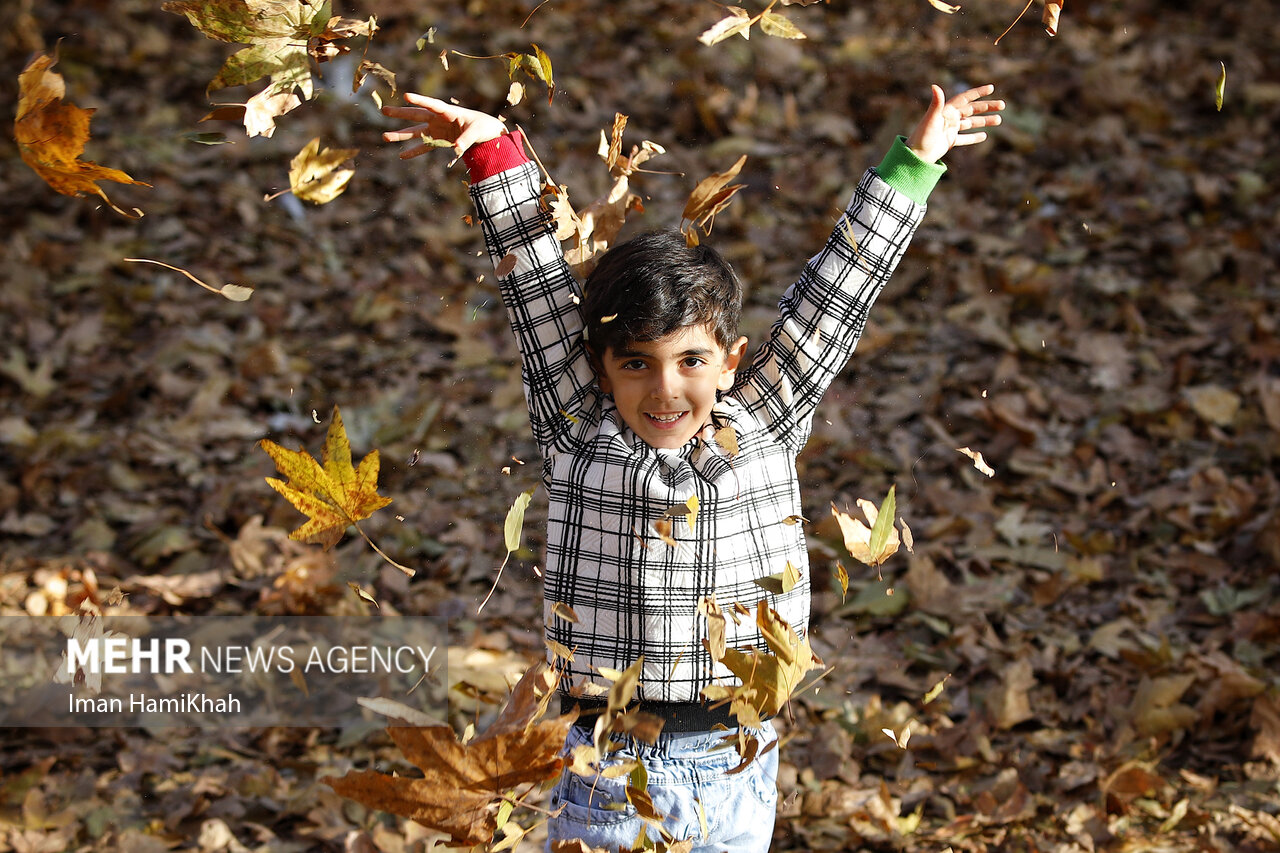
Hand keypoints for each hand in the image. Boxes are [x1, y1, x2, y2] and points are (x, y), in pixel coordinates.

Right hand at [381, 94, 507, 158]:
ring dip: (401, 135)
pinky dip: (414, 151)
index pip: (433, 105)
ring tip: (385, 136)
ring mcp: (438, 130)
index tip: (406, 96)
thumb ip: (466, 139)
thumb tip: (456, 149)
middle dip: (401, 113)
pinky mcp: (440, 140)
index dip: (421, 101)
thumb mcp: (477, 132)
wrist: (487, 134)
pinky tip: (402, 156)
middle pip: (417, 115)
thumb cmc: (483, 127)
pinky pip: (424, 146)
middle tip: (384, 110)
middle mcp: (440, 119)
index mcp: (450, 112)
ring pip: (416, 131)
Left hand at [905, 84, 1004, 163]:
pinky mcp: (949, 141)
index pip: (965, 99)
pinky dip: (974, 137)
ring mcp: (950, 130)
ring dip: (984, 121)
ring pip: (970, 123)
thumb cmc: (923, 136)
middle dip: (987, 107)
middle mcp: (949, 118)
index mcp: (946, 111)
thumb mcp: (931, 119)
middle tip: (1002, 105)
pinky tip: (984, 136)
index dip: (978, 93)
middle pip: (971, 110)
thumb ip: (936, 103)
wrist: (916, 155)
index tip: (991, 88)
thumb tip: (935, 86)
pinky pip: (964, 138)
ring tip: (999, 120)